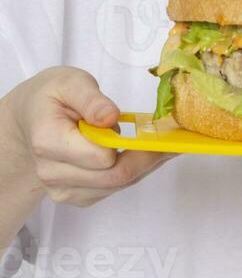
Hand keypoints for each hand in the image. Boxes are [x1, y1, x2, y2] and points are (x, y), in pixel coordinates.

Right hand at [6, 66, 178, 207]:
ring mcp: (64, 189)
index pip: (101, 157)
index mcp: (49, 142)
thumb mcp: (69, 82)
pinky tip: (143, 151)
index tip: (159, 129)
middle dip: (148, 157)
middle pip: (114, 177)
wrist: (30, 119)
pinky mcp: (76, 195)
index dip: (132, 144)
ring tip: (164, 141)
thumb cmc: (51, 97)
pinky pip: (112, 188)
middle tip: (175, 138)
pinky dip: (133, 170)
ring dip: (144, 165)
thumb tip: (110, 117)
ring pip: (117, 185)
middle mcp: (53, 173)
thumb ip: (91, 99)